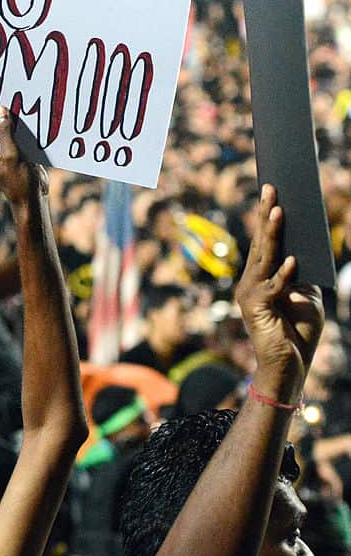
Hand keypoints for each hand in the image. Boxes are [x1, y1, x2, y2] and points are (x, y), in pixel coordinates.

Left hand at [0, 106, 46, 205]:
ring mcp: (4, 152)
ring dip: (16, 121)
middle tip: (9, 94)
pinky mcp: (18, 153)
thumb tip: (1, 110)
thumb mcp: (11, 155)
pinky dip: (25, 130)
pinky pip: (20, 137)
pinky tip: (31, 116)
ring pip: (10, 131)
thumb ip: (6, 132)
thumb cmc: (18, 181)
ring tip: (21, 100)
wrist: (33, 199)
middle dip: (3, 115)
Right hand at [235, 185, 322, 382]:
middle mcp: (250, 282)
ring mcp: (250, 294)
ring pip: (263, 258)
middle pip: (260, 242)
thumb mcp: (305, 296)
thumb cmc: (297, 332)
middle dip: (265, 213)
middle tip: (271, 188)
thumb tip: (303, 250)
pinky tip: (293, 260)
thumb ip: (301, 274)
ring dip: (271, 233)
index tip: (272, 192)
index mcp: (260, 277)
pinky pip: (273, 287)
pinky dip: (284, 275)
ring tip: (278, 210)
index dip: (267, 216)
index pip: (263, 241)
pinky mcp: (256, 309)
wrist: (289, 367)